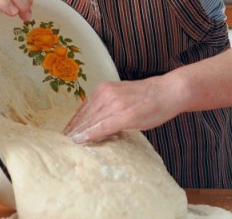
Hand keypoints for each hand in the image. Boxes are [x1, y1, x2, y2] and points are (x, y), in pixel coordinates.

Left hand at [62, 76, 181, 143]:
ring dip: (79, 133)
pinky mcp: (124, 115)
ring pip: (90, 121)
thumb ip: (108, 104)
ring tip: (70, 144)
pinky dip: (90, 134)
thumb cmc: (148, 97)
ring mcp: (114, 104)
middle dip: (73, 129)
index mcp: (104, 88)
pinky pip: (102, 127)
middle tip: (63, 141)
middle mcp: (106, 94)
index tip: (67, 131)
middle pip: (84, 115)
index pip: (84, 108)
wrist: (168, 92)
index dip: (74, 121)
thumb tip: (97, 119)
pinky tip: (82, 140)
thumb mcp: (123, 95)